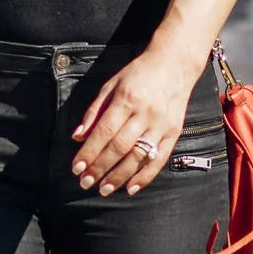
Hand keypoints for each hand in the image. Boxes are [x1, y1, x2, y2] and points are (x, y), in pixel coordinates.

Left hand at [71, 45, 199, 196]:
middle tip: (85, 183)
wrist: (175, 64)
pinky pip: (159, 159)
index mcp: (127, 98)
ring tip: (104, 189)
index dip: (89, 152)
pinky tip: (131, 188)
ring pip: (138, 156)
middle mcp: (145, 113)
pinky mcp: (174, 132)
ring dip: (119, 176)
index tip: (77, 168)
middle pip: (120, 147)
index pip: (104, 131)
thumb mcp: (112, 84)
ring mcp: (161, 124)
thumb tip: (77, 136)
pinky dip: (145, 176)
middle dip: (100, 167)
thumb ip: (94, 111)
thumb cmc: (139, 73)